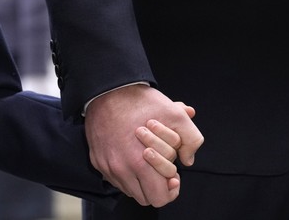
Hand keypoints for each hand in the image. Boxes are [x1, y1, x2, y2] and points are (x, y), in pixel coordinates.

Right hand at [84, 85, 202, 206]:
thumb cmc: (139, 102)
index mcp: (140, 163)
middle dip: (156, 185)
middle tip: (161, 169)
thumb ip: (191, 139)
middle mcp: (120, 169)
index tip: (172, 175)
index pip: (159, 197)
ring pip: (129, 190)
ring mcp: (106, 166)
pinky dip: (126, 173)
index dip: (170, 189)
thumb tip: (188, 159)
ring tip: (146, 161)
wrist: (107, 90)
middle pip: (145, 197)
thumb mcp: (175, 115)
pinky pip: (114, 179)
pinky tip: (131, 156)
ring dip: (140, 180)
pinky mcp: (97, 160)